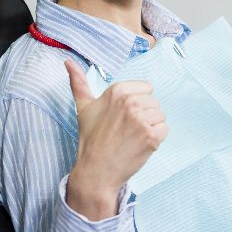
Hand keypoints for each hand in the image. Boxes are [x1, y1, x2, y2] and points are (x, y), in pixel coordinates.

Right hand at [64, 60, 167, 220]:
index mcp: (117, 91)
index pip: (146, 88)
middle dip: (144, 116)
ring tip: (132, 137)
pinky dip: (156, 139)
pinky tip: (140, 145)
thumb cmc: (91, 139)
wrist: (97, 170)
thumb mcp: (84, 107)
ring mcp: (141, 119)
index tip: (123, 116)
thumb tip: (67, 61)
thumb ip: (78, 83)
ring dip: (151, 128)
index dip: (138, 103)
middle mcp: (130, 102)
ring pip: (160, 116)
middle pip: (154, 103)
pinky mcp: (151, 136)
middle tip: (126, 130)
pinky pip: (164, 130)